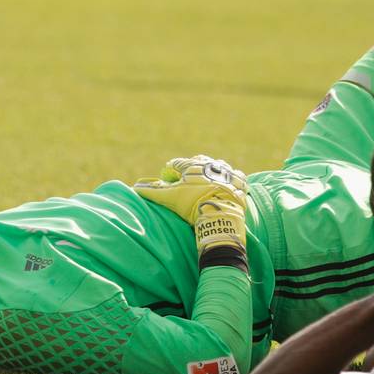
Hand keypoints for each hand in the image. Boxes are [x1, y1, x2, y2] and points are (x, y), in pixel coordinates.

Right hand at [134, 155, 248, 260]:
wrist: (220, 212)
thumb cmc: (192, 203)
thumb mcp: (170, 197)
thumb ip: (153, 192)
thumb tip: (134, 188)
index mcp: (192, 166)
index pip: (178, 164)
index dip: (171, 169)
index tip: (168, 173)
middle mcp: (210, 164)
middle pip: (199, 161)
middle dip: (192, 166)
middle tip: (188, 176)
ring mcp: (226, 171)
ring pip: (219, 165)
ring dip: (213, 169)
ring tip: (209, 178)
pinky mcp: (239, 180)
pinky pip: (237, 175)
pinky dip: (233, 178)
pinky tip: (230, 182)